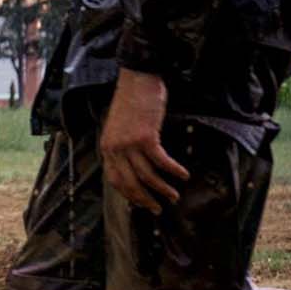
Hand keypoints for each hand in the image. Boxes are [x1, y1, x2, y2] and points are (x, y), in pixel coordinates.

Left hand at [100, 69, 189, 211]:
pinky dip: (173, 169)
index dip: (128, 194)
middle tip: (157, 209)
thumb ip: (122, 146)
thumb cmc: (131, 102)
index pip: (114, 180)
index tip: (140, 203)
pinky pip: (160, 160)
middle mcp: (114, 149)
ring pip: (146, 175)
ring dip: (162, 188)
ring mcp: (129, 144)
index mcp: (107, 147)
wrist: (137, 79)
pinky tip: (183, 175)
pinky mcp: (145, 137)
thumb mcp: (119, 127)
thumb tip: (134, 164)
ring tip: (173, 196)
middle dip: (144, 199)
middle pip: (129, 183)